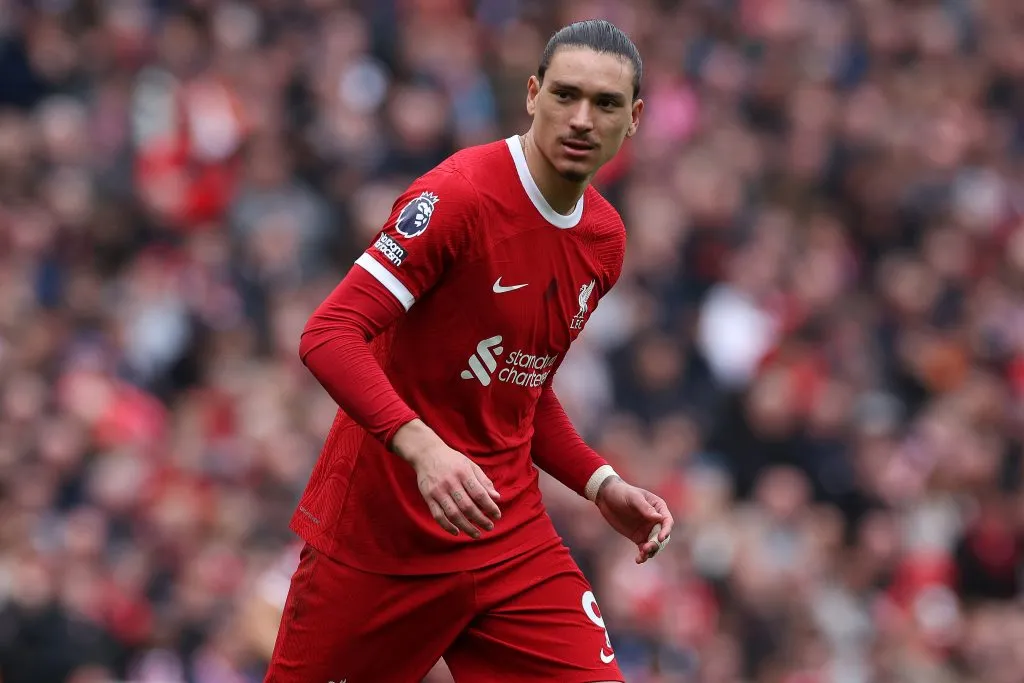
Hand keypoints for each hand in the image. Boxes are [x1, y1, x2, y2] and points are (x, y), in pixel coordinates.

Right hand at [392, 420, 501, 538]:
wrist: (426, 454)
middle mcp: (450, 482)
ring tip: (476, 534)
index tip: (497, 515)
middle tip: (490, 527)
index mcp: (463, 473)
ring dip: (466, 527)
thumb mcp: (470, 465)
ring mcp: (438, 491)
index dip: (490, 507)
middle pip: (467, 506)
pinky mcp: (428, 497)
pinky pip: (438, 516)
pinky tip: (457, 531)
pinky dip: (447, 526)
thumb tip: (496, 497)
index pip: (479, 494)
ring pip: (453, 514)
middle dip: (480, 519)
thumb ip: (483, 481)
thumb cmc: (452, 461)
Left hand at [595, 476, 673, 563]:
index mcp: (658, 507)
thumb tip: (659, 518)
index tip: (660, 538)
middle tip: (647, 548)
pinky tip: (638, 560)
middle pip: (661, 535)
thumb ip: (645, 508)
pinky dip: (643, 555)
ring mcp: (647, 529)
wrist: (606, 497)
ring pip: (654, 544)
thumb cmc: (621, 493)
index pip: (667, 521)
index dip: (666, 530)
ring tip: (641, 556)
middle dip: (657, 544)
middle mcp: (655, 520)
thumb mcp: (633, 498)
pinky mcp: (638, 537)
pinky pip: (644, 548)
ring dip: (650, 551)